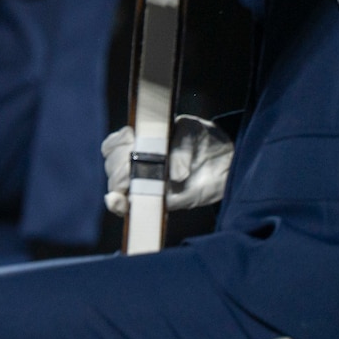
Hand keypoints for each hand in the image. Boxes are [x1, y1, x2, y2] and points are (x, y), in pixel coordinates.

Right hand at [103, 115, 233, 215]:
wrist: (226, 160)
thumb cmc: (202, 139)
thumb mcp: (191, 131)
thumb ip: (181, 147)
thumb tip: (176, 175)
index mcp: (138, 141)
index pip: (113, 145)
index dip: (117, 144)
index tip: (129, 141)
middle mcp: (136, 162)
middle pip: (112, 166)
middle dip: (119, 167)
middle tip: (132, 167)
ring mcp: (145, 183)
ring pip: (117, 186)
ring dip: (119, 185)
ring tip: (128, 184)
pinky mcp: (158, 202)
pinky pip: (132, 207)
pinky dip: (120, 206)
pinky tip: (117, 202)